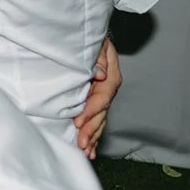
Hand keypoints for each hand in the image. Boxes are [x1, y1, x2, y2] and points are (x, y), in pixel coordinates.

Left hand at [75, 37, 121, 159]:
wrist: (91, 38)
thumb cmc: (91, 39)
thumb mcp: (96, 43)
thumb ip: (98, 58)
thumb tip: (99, 74)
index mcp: (110, 75)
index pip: (102, 97)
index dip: (90, 110)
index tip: (78, 121)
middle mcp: (108, 88)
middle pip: (102, 112)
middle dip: (91, 130)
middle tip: (81, 144)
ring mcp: (103, 96)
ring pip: (100, 119)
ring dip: (93, 136)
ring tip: (86, 152)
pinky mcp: (96, 101)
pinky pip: (96, 119)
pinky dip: (94, 134)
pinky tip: (90, 149)